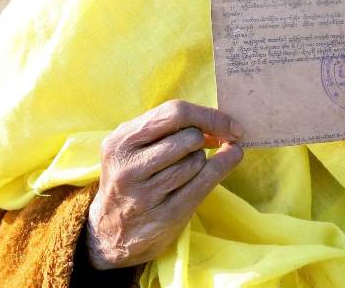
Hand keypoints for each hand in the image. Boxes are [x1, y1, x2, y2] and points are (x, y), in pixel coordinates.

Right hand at [86, 100, 243, 268]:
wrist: (113, 232)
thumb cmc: (134, 178)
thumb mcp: (135, 148)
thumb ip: (167, 129)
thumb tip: (220, 122)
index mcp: (121, 141)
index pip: (174, 112)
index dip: (208, 115)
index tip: (229, 122)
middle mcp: (129, 166)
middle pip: (189, 137)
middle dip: (205, 138)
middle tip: (208, 142)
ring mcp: (146, 193)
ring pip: (197, 160)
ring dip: (201, 159)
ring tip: (185, 168)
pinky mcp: (166, 214)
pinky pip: (206, 181)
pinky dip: (224, 166)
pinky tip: (231, 158)